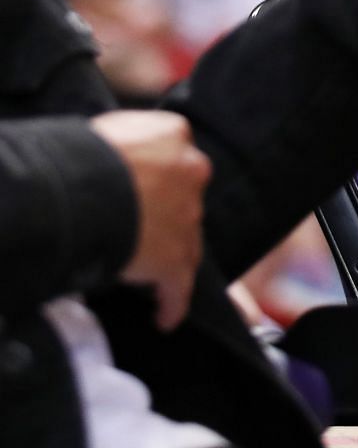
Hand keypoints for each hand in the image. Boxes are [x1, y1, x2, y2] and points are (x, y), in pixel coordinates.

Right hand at [89, 110, 210, 331]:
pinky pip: (177, 286)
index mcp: (173, 136)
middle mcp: (190, 172)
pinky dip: (172, 302)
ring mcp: (186, 216)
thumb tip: (122, 157)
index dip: (163, 177)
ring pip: (186, 242)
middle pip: (186, 200)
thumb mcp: (110, 130)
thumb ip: (129, 143)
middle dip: (171, 216)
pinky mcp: (174, 258)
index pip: (177, 158)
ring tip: (158, 277)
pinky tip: (166, 317)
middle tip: (148, 232)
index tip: (152, 191)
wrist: (77, 188)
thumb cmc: (80, 155)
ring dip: (173, 259)